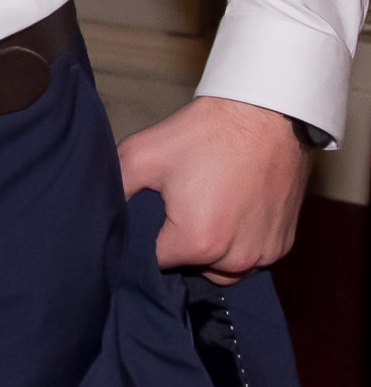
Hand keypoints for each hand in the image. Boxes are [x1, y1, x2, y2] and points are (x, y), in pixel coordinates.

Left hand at [117, 96, 308, 283]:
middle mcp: (236, 259)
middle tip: (176, 210)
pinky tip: (229, 214)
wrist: (264, 116)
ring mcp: (265, 254)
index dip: (146, 240)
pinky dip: (239, 246)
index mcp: (198, 242)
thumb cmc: (203, 134)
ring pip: (224, 270)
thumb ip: (117, 191)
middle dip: (179, 246)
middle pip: (192, 268)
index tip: (148, 218)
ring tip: (202, 213)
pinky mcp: (284, 244)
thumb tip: (102, 217)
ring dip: (210, 252)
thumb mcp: (141, 155)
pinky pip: (253, 260)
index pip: (157, 263)